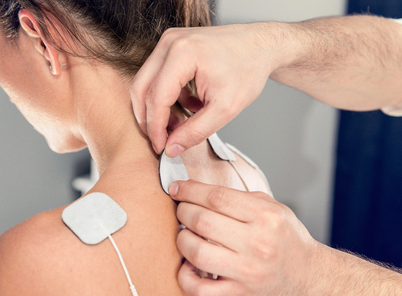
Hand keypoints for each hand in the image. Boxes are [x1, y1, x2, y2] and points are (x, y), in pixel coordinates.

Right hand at [130, 24, 275, 156]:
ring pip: (146, 82)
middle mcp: (170, 43)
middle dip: (148, 119)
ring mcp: (169, 41)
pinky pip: (157, 76)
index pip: (156, 98)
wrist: (260, 46)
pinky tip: (191, 106)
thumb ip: (195, 131)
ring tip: (181, 124)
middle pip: (141, 88)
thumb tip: (171, 148)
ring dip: (158, 108)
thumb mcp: (225, 109)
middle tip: (161, 140)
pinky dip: (168, 96)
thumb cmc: (248, 70)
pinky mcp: (172, 46)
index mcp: (182, 54)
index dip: (155, 127)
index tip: (160, 147)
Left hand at [169, 180, 321, 295]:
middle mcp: (257, 243)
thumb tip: (200, 190)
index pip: (216, 197)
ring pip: (196, 252)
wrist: (308, 276)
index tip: (178, 188)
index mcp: (266, 217)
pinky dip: (186, 276)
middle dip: (183, 211)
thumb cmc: (287, 239)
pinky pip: (200, 289)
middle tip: (182, 209)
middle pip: (202, 220)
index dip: (190, 190)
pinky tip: (189, 264)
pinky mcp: (239, 294)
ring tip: (185, 234)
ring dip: (182, 239)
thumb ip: (241, 198)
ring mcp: (247, 271)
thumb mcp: (274, 208)